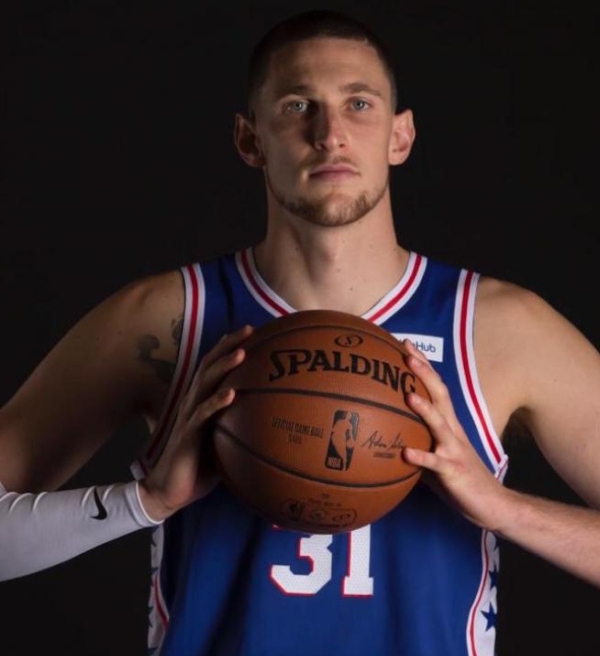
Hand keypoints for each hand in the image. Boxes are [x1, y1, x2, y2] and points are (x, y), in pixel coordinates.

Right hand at [139, 325, 252, 520]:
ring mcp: (188, 417)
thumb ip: (237, 429)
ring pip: (205, 384)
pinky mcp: (187, 435)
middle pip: (209, 366)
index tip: (249, 332)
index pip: (213, 367)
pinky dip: (217, 402)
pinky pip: (203, 415)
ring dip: (224, 367)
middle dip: (229, 346)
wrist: (166, 492)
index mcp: (199, 402)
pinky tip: (232, 394)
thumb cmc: (196, 468)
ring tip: (242, 353)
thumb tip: (268, 426)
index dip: (228, 347)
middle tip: (249, 330)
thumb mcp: (221, 444)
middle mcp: (192, 403)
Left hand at [401, 340, 510, 531]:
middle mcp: (452, 431)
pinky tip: (405, 453)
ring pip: (439, 424)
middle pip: (440, 395)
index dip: (423, 365)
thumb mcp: (436, 453)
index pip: (436, 388)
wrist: (492, 504)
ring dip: (425, 409)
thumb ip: (416, 440)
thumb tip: (386, 433)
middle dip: (424, 373)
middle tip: (407, 353)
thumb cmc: (459, 477)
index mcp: (448, 424)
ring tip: (408, 394)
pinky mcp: (453, 471)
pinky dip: (421, 457)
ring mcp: (454, 450)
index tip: (406, 344)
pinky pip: (435, 463)